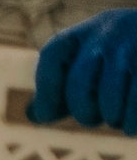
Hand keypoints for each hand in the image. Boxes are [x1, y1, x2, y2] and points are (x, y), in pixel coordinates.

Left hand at [32, 10, 136, 132]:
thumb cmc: (119, 60)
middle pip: (78, 84)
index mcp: (83, 33)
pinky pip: (135, 101)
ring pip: (109, 98)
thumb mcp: (87, 63)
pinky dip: (131, 122)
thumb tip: (33, 114)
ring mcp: (134, 45)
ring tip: (116, 118)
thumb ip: (58, 89)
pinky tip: (130, 127)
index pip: (52, 55)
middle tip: (92, 117)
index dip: (46, 90)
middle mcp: (108, 32)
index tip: (46, 114)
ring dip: (111, 118)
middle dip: (82, 111)